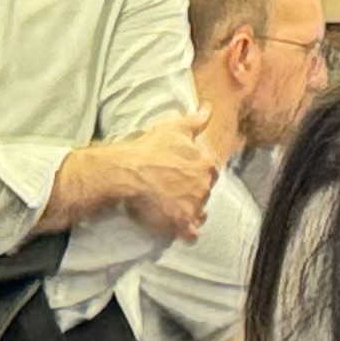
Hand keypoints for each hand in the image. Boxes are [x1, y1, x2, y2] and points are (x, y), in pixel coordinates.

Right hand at [61, 111, 223, 241]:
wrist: (128, 172)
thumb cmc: (150, 148)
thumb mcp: (174, 128)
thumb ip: (196, 120)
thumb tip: (208, 108)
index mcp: (205, 164)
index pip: (211, 168)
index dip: (198, 169)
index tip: (185, 169)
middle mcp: (203, 186)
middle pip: (206, 190)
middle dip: (195, 189)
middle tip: (176, 186)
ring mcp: (193, 206)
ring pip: (200, 211)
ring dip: (191, 209)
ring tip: (175, 205)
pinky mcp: (180, 223)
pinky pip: (191, 232)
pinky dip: (188, 231)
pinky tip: (181, 228)